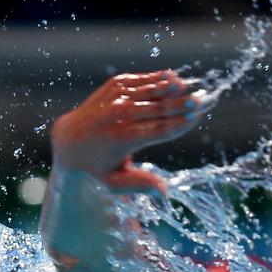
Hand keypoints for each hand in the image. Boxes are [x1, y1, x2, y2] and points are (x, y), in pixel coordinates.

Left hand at [51, 70, 201, 192]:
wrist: (70, 139)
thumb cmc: (97, 166)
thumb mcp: (114, 182)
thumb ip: (140, 185)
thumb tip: (165, 194)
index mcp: (121, 140)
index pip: (157, 130)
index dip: (179, 123)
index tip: (196, 118)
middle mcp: (118, 116)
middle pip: (157, 109)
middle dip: (181, 105)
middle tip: (201, 100)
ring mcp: (115, 98)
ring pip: (148, 91)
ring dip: (170, 88)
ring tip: (188, 86)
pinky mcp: (114, 86)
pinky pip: (139, 81)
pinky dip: (155, 78)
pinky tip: (172, 77)